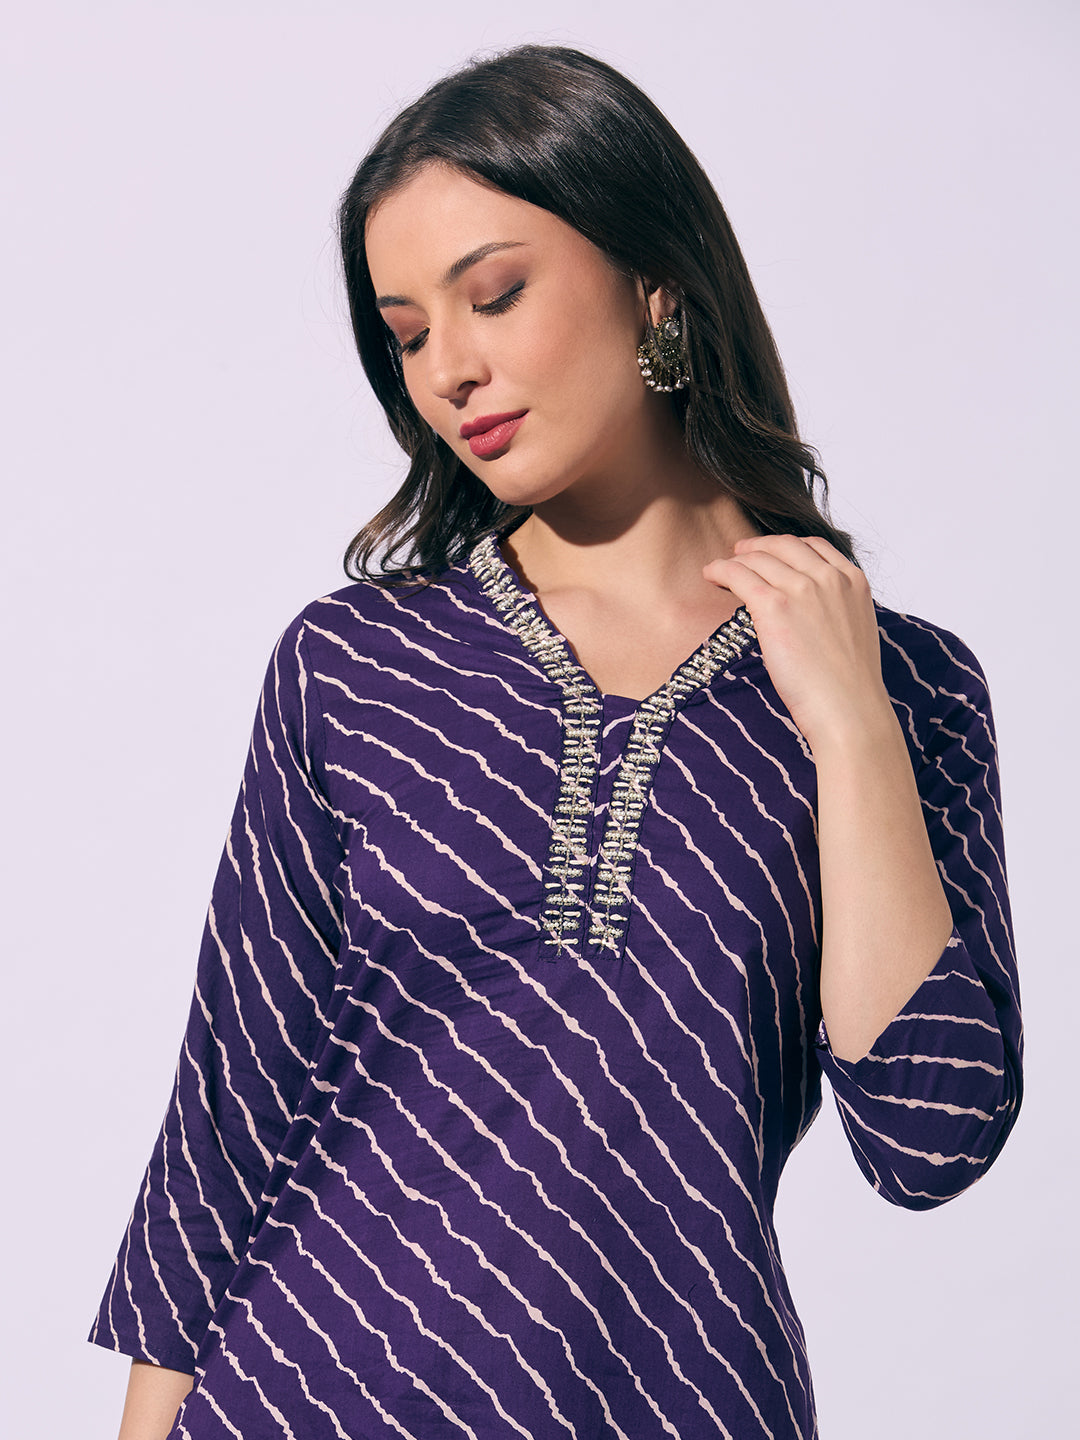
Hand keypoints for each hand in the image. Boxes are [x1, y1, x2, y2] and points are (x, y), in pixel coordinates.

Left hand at [703, 534, 891, 753]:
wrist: (848, 709)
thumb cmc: (849, 686)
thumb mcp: (855, 633)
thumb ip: (836, 611)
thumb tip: (810, 614)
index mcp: (854, 582)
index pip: (815, 547)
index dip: (787, 547)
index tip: (771, 554)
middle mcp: (829, 578)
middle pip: (784, 546)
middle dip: (759, 547)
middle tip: (740, 553)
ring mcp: (802, 589)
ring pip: (759, 559)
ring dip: (736, 559)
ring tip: (720, 568)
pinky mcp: (774, 605)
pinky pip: (739, 574)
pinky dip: (721, 569)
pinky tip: (711, 574)